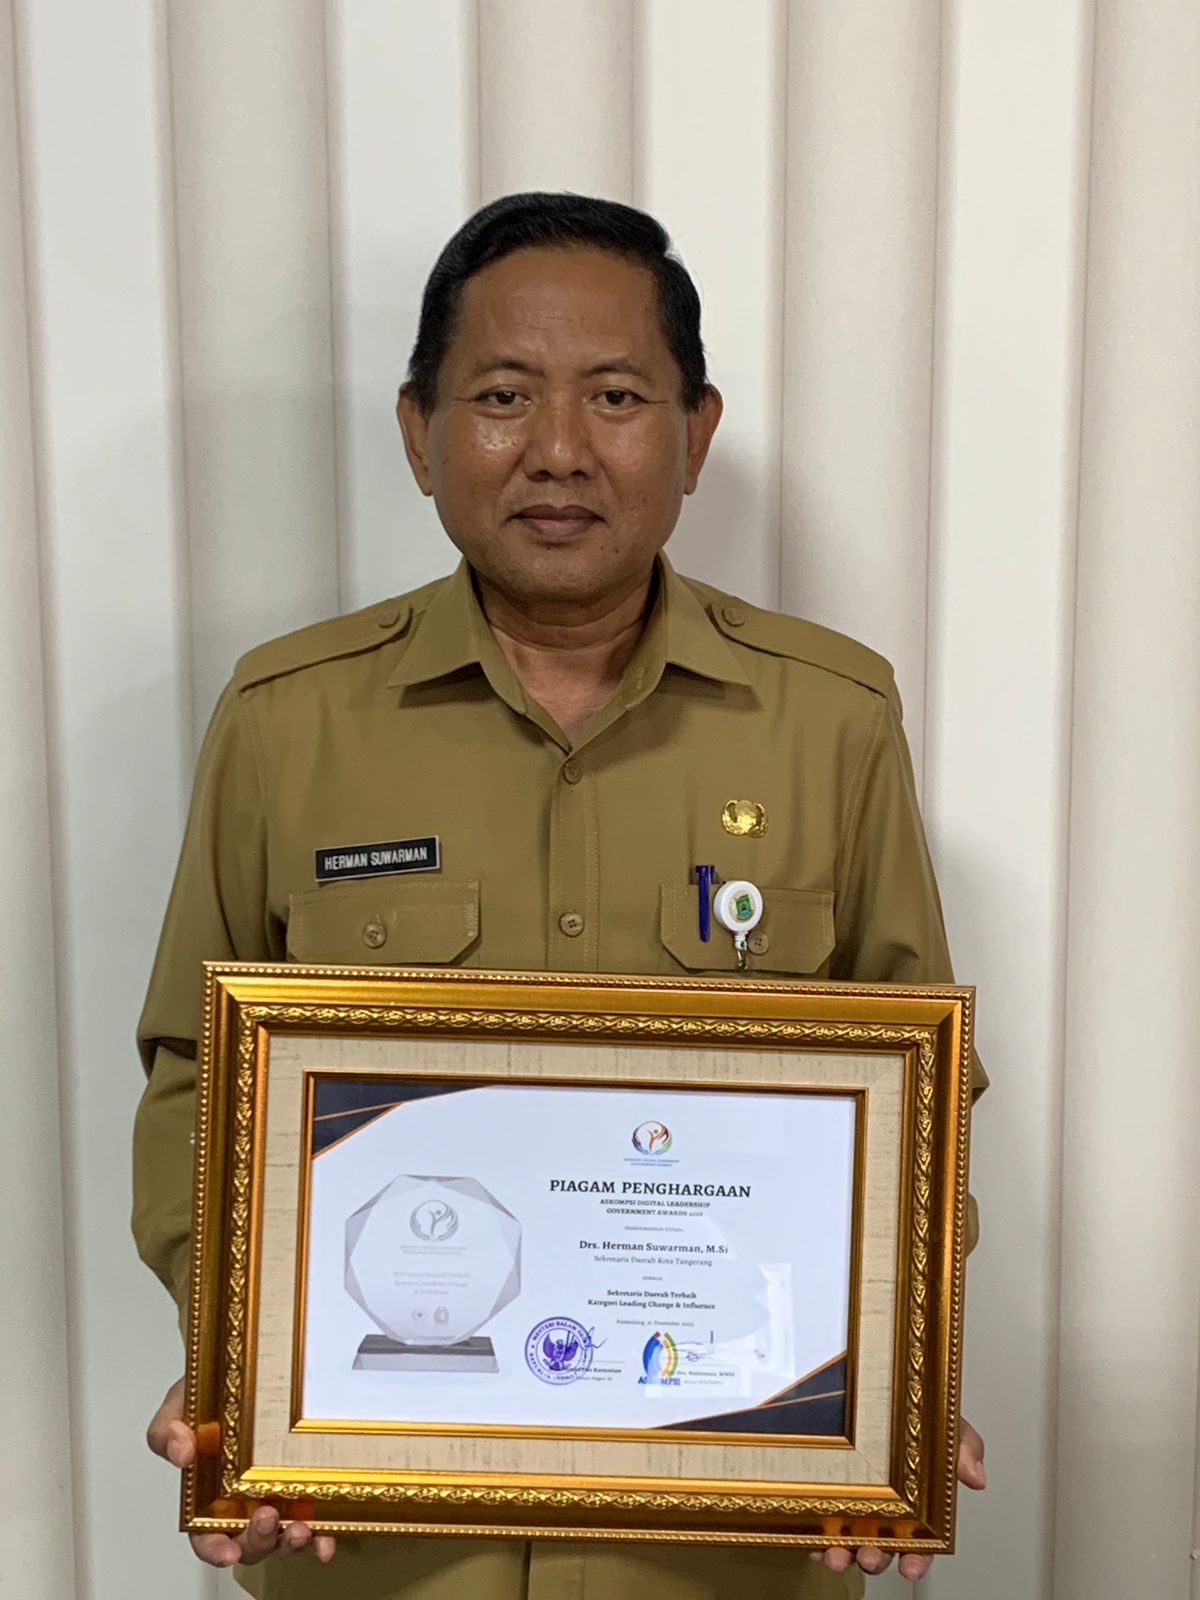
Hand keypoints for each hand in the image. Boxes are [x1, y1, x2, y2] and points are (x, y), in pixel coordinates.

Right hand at [147, 1377, 335, 1568]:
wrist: (246, 1367)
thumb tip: (181, 1453)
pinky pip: (316, 1520)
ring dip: (293, 1542)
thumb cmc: (211, 1394)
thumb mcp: (180, 1406)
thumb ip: (167, 1432)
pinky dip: (321, 1536)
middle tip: (266, 1518)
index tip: (227, 1552)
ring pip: (283, 1538)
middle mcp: (244, 1504)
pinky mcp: (306, 1488)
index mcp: (209, 1495)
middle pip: (249, 1542)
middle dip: (259, 1541)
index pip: (206, 1536)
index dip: (215, 1549)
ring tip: (301, 1529)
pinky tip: (326, 1537)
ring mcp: (278, 1498)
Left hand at [808, 1417, 984, 1581]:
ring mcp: (853, 1506)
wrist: (881, 1391)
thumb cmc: (919, 1418)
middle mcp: (884, 1511)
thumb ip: (964, 1449)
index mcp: (917, 1506)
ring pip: (847, 1540)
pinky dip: (814, 1535)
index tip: (911, 1567)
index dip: (917, 1559)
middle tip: (870, 1557)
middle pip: (881, 1546)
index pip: (920, 1543)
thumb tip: (976, 1476)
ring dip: (841, 1553)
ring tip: (835, 1554)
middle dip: (875, 1559)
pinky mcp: (826, 1495)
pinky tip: (812, 1538)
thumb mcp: (947, 1427)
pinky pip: (818, 1522)